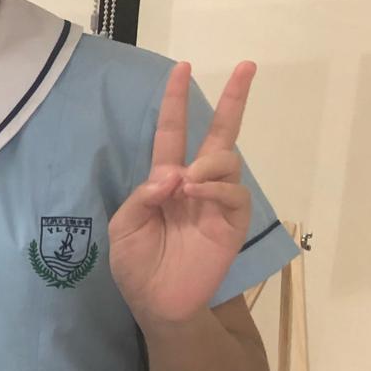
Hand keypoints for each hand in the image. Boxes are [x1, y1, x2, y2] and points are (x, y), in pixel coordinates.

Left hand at [109, 61, 255, 326]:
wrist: (157, 303)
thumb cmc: (136, 265)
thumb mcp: (124, 226)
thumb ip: (142, 195)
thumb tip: (173, 173)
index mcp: (165, 181)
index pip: (173, 133)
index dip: (177, 102)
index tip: (182, 68)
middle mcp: (195, 184)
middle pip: (219, 134)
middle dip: (234, 100)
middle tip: (247, 66)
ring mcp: (217, 202)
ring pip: (226, 160)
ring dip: (207, 163)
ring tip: (187, 183)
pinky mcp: (232, 222)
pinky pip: (234, 192)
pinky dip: (215, 187)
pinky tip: (195, 193)